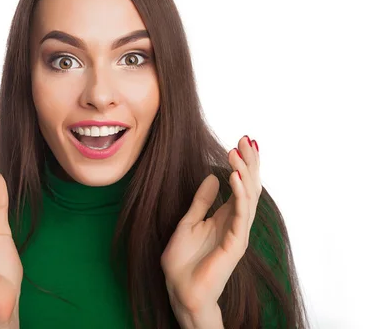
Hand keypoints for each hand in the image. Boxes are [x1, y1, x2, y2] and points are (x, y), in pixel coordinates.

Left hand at [160, 136, 260, 319]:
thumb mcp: (188, 221)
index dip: (241, 164)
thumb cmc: (183, 261)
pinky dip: (239, 193)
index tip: (240, 141)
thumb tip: (212, 176)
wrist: (180, 290)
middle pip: (249, 187)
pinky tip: (234, 176)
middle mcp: (235, 222)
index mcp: (223, 216)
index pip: (239, 185)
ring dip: (244, 172)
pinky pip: (241, 214)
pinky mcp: (236, 243)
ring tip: (238, 151)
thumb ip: (202, 201)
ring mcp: (238, 232)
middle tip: (246, 139)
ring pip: (249, 196)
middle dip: (249, 162)